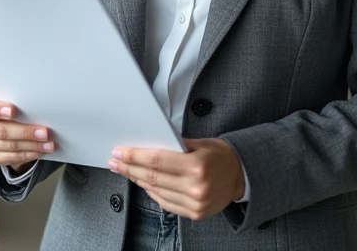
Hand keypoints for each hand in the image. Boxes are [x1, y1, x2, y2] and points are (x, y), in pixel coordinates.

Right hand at [0, 93, 56, 174]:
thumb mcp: (7, 99)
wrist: (1, 121)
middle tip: (45, 132)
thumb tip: (37, 105)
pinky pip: (10, 158)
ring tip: (49, 144)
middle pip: (0, 131)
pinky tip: (40, 151)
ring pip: (8, 146)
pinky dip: (27, 154)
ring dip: (31, 145)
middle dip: (25, 132)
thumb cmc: (8, 105)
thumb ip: (15, 100)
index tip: (13, 111)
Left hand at [109, 139, 244, 220]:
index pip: (157, 160)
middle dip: (130, 168)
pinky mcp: (194, 213)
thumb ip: (175, 144)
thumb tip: (148, 144)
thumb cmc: (221, 155)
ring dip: (137, 180)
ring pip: (156, 191)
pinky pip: (165, 202)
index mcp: (197, 166)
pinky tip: (143, 183)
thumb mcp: (201, 142)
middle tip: (116, 161)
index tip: (120, 152)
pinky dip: (151, 192)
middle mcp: (195, 187)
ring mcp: (194, 203)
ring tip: (126, 171)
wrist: (241, 175)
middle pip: (152, 177)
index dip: (134, 156)